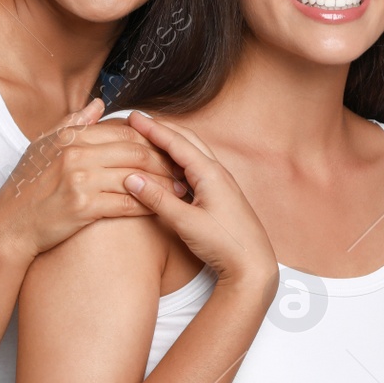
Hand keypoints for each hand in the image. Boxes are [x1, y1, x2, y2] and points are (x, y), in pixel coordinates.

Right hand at [0, 98, 185, 259]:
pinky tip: (163, 208)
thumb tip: (99, 104)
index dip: (153, 140)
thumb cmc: (26, 187)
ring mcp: (80, 181)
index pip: (125, 132)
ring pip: (137, 177)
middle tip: (184, 168)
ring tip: (181, 189)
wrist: (8, 226)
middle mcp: (77, 155)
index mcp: (71, 138)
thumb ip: (74, 123)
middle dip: (165, 160)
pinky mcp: (84, 208)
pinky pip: (127, 204)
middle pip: (136, 152)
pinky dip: (149, 205)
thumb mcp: (44, 146)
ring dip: (164, 184)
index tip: (170, 148)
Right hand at [121, 112, 277, 298]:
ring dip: (172, 144)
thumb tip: (131, 178)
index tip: (134, 117)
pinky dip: (179, 162)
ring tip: (150, 139)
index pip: (177, 143)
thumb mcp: (186, 222)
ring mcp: (222, 183)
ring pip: (193, 154)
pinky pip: (197, 169)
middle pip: (187, 141)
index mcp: (211, 173)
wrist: (253, 265)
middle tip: (139, 122)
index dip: (154, 129)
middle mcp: (218, 173)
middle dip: (163, 129)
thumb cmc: (224, 244)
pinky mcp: (221, 195)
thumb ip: (158, 199)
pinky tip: (169, 168)